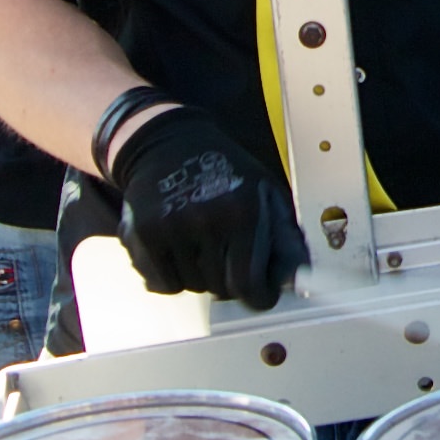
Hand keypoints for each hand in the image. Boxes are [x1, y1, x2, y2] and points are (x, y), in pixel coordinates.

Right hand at [109, 105, 305, 308]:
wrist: (167, 144)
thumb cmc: (225, 172)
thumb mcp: (266, 195)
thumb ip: (286, 241)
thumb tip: (297, 283)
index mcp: (242, 210)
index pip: (248, 284)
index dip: (258, 295)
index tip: (259, 293)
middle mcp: (204, 219)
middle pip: (221, 289)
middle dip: (229, 280)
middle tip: (226, 252)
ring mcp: (169, 227)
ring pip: (193, 287)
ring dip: (200, 275)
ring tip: (200, 241)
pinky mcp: (142, 233)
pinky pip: (163, 283)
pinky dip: (172, 275)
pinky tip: (177, 247)